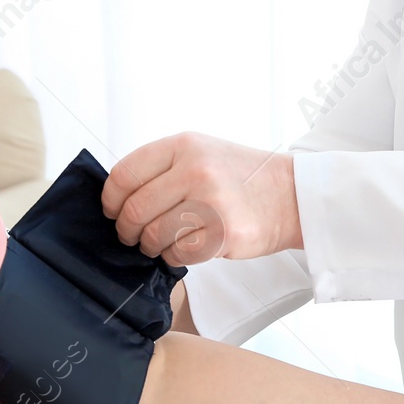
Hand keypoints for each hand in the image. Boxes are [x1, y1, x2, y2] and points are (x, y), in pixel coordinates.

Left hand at [101, 133, 300, 265]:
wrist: (293, 194)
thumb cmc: (242, 177)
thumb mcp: (203, 152)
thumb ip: (164, 167)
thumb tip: (119, 196)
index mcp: (185, 146)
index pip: (126, 174)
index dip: (111, 199)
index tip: (112, 211)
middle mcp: (197, 170)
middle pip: (135, 209)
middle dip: (127, 230)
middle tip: (133, 236)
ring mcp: (212, 202)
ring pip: (154, 236)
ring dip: (151, 246)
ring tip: (162, 243)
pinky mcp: (224, 233)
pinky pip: (178, 254)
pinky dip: (174, 257)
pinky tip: (185, 248)